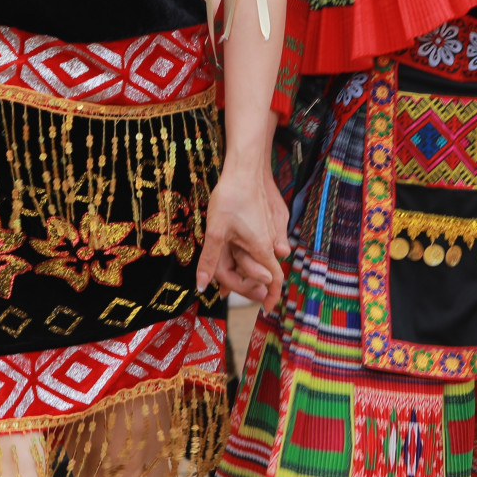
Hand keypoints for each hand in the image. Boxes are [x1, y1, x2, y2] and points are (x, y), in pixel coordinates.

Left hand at [197, 161, 290, 311]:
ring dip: (246, 269)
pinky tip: (232, 250)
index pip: (274, 279)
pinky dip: (248, 253)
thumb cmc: (231, 199)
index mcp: (261, 247)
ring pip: (261, 257)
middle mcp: (270, 241)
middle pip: (264, 271)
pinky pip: (260, 244)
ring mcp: (271, 230)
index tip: (266, 308)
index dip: (272, 296)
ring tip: (223, 274)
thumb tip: (202, 286)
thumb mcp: (215, 232)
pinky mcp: (267, 220)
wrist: (244, 168)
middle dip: (248, 284)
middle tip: (226, 293)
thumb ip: (210, 261)